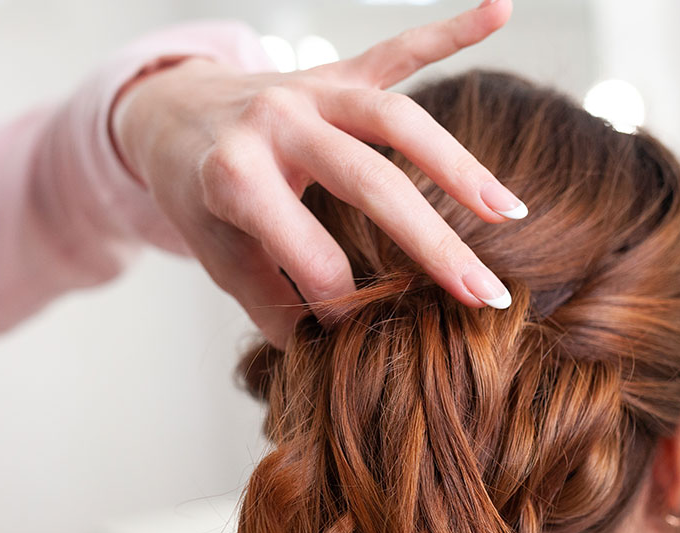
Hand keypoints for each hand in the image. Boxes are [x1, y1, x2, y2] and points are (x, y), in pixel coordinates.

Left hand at [112, 0, 522, 347]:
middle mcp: (275, 122)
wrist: (168, 110)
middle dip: (433, 243)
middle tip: (485, 294)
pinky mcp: (335, 70)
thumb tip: (327, 351)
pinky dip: (450, 29)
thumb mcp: (217, 256)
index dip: (338, 302)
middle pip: (371, 183)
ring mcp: (309, 88)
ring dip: (459, 166)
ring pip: (396, 119)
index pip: (307, 253)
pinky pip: (396, 50)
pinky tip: (499, 10)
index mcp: (234, 176)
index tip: (369, 336)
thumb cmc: (196, 194)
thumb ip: (270, 303)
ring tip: (510, 212)